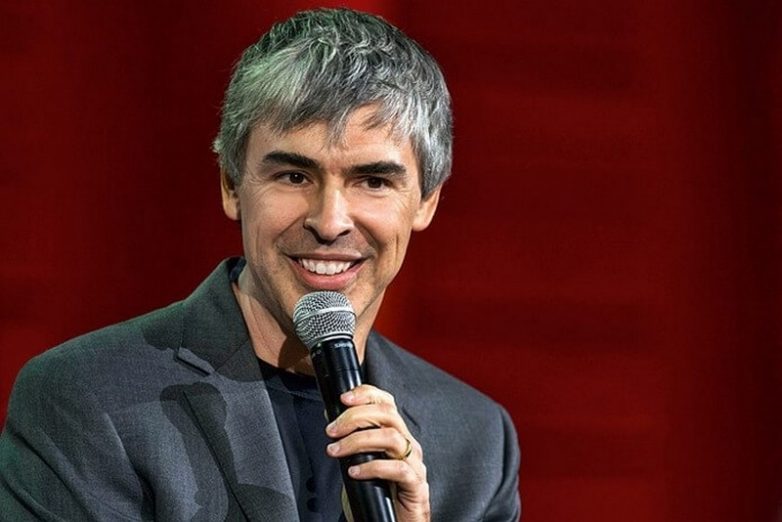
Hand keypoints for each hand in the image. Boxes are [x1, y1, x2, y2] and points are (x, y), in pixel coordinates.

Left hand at [326, 384, 429, 521]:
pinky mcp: (415, 485)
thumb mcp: (361, 461)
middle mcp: (408, 444)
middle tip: (331, 430)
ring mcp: (414, 464)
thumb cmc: (378, 494)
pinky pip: (398, 469)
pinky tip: (354, 472)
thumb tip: (332, 419)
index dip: (366, 394)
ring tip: (336, 451)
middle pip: (387, 414)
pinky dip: (372, 467)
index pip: (386, 402)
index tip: (343, 398)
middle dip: (354, 417)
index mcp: (396, 434)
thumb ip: (352, 441)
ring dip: (358, 440)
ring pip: (391, 437)